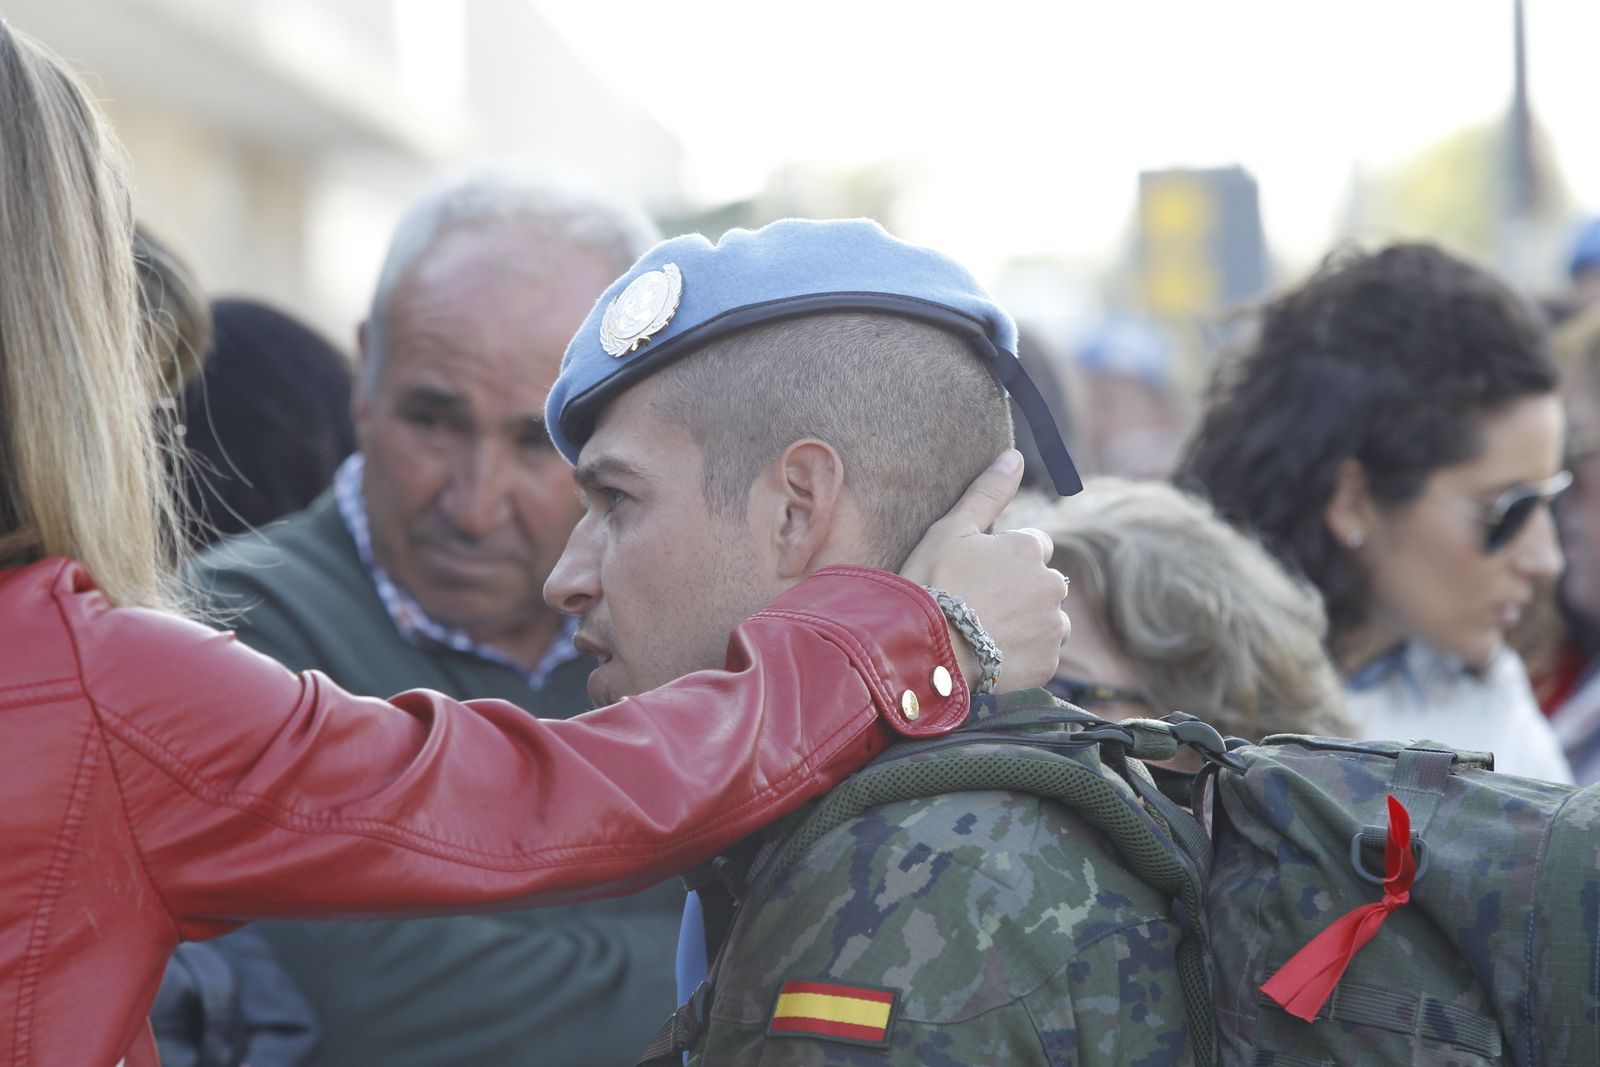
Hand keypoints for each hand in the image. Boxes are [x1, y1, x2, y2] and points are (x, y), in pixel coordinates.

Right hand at [899, 449, 1069, 691]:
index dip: (1004, 559)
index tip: (976, 575)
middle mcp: (1052, 584)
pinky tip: (991, 655)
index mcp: (1031, 547)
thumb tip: (1013, 455)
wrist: (925, 653)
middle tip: (977, 605)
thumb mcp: (951, 531)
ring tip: (984, 633)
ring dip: (1026, 623)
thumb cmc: (932, 585)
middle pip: (1042, 582)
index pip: (1034, 544)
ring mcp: (1053, 626)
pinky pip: (1042, 654)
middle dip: (1020, 590)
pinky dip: (1023, 654)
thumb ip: (987, 493)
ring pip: (1047, 618)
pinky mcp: (1048, 663)